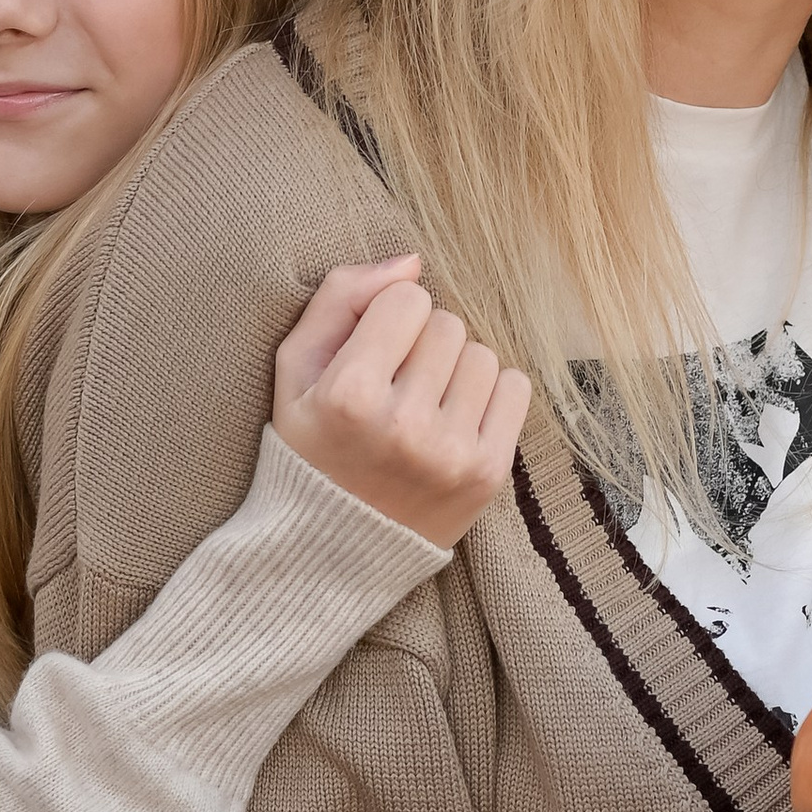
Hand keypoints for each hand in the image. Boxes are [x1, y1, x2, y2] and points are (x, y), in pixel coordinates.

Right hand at [273, 257, 532, 552]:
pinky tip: (454, 419)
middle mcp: (404, 425)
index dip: (388, 318)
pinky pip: (515, 389)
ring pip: (482, 355)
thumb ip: (340, 297)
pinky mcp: (488, 474)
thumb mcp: (296, 369)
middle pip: (448, 325)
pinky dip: (489, 396)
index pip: (406, 300)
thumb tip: (413, 262)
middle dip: (423, 344)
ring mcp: (451, 454)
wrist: (333, 549)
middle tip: (396, 385)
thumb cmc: (312, 447)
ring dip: (457, 370)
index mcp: (349, 395)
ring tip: (424, 405)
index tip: (373, 353)